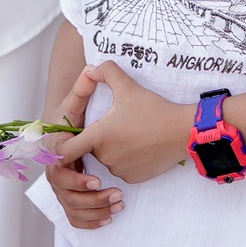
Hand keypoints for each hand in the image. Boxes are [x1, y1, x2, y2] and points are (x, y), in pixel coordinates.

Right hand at [42, 68, 119, 229]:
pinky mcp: (71, 195)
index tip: (96, 178)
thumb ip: (85, 84)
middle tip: (108, 191)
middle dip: (85, 195)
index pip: (60, 167)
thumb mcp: (83, 98)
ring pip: (70, 205)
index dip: (76, 175)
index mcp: (56, 147)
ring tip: (117, 202)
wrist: (78, 126)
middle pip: (63, 190)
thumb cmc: (81, 112)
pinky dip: (89, 220)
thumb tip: (90, 69)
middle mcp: (54, 167)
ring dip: (92, 208)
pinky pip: (75, 215)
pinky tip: (109, 217)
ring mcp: (62, 183)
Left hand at [56, 62, 191, 184]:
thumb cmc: (153, 108)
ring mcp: (119, 170)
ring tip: (132, 133)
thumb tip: (90, 68)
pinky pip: (122, 169)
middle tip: (118, 124)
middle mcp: (105, 157)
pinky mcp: (133, 178)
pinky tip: (140, 146)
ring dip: (113, 149)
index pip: (65, 151)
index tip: (71, 137)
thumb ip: (105, 72)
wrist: (182, 132)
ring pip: (107, 159)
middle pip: (91, 150)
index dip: (63, 146)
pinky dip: (127, 160)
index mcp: (99, 136)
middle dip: (99, 139)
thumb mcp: (127, 85)